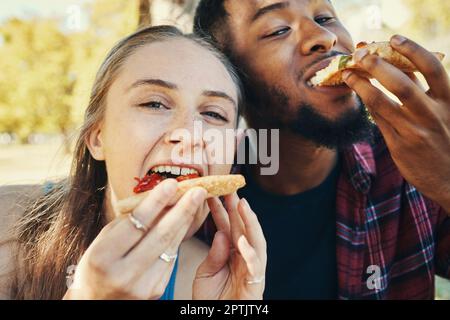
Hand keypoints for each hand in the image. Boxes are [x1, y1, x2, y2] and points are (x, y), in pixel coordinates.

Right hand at [63, 179, 206, 299]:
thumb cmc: (98, 264)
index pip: (136, 224)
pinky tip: (185, 221)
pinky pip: (171, 258)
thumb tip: (160, 198)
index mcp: (103, 257)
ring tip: (195, 200)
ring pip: (170, 246)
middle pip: (160, 235)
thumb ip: (128, 222)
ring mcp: (142, 286)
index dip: (156, 202)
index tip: (172, 184)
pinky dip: (179, 237)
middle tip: (197, 191)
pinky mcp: (156, 290)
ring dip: (185, 220)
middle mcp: (123, 274)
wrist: (97, 301)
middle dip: (182, 210)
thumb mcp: (104, 240)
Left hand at [193, 193, 266, 299]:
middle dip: (237, 208)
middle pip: (243, 228)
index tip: (212, 192)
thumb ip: (214, 254)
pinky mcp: (255, 284)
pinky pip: (255, 267)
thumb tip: (221, 233)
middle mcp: (244, 257)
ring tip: (241, 205)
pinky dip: (250, 254)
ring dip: (250, 223)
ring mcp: (252, 269)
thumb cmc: (212, 299)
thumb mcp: (206, 273)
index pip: (227, 226)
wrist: (217, 319)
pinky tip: (242, 241)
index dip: (221, 209)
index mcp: (232, 252)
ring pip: (256, 241)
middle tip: (229, 188)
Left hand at [343, 35, 449, 212]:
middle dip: (379, 66)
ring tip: (347, 73)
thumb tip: (401, 63)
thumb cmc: (445, 138)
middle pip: (403, 84)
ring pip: (382, 103)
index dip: (412, 50)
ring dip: (362, 85)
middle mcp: (433, 115)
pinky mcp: (399, 146)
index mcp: (449, 100)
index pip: (432, 68)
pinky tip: (357, 92)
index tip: (393, 38)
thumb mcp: (444, 110)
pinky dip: (366, 103)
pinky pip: (378, 120)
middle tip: (361, 53)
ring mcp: (414, 131)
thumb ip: (425, 89)